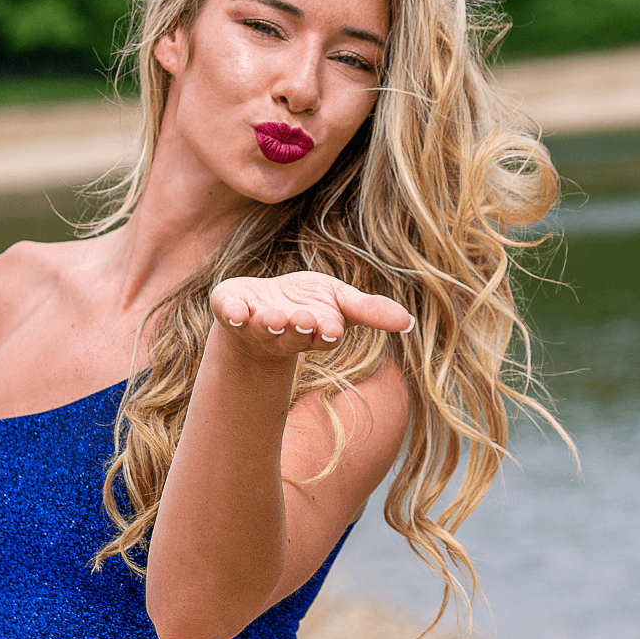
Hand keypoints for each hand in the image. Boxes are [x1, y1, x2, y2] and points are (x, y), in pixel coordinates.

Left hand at [209, 271, 413, 356]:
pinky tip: (238, 311)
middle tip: (302, 320)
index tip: (331, 329)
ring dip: (268, 324)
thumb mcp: (341, 301)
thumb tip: (409, 321)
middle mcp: (284, 334)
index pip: (324, 336)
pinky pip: (230, 313)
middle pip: (293, 336)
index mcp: (314, 333)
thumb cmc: (307, 303)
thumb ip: (370, 310)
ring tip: (274, 317)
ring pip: (263, 329)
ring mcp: (256, 325)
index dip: (326, 333)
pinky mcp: (231, 310)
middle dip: (297, 328)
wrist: (260, 304)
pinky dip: (233, 312)